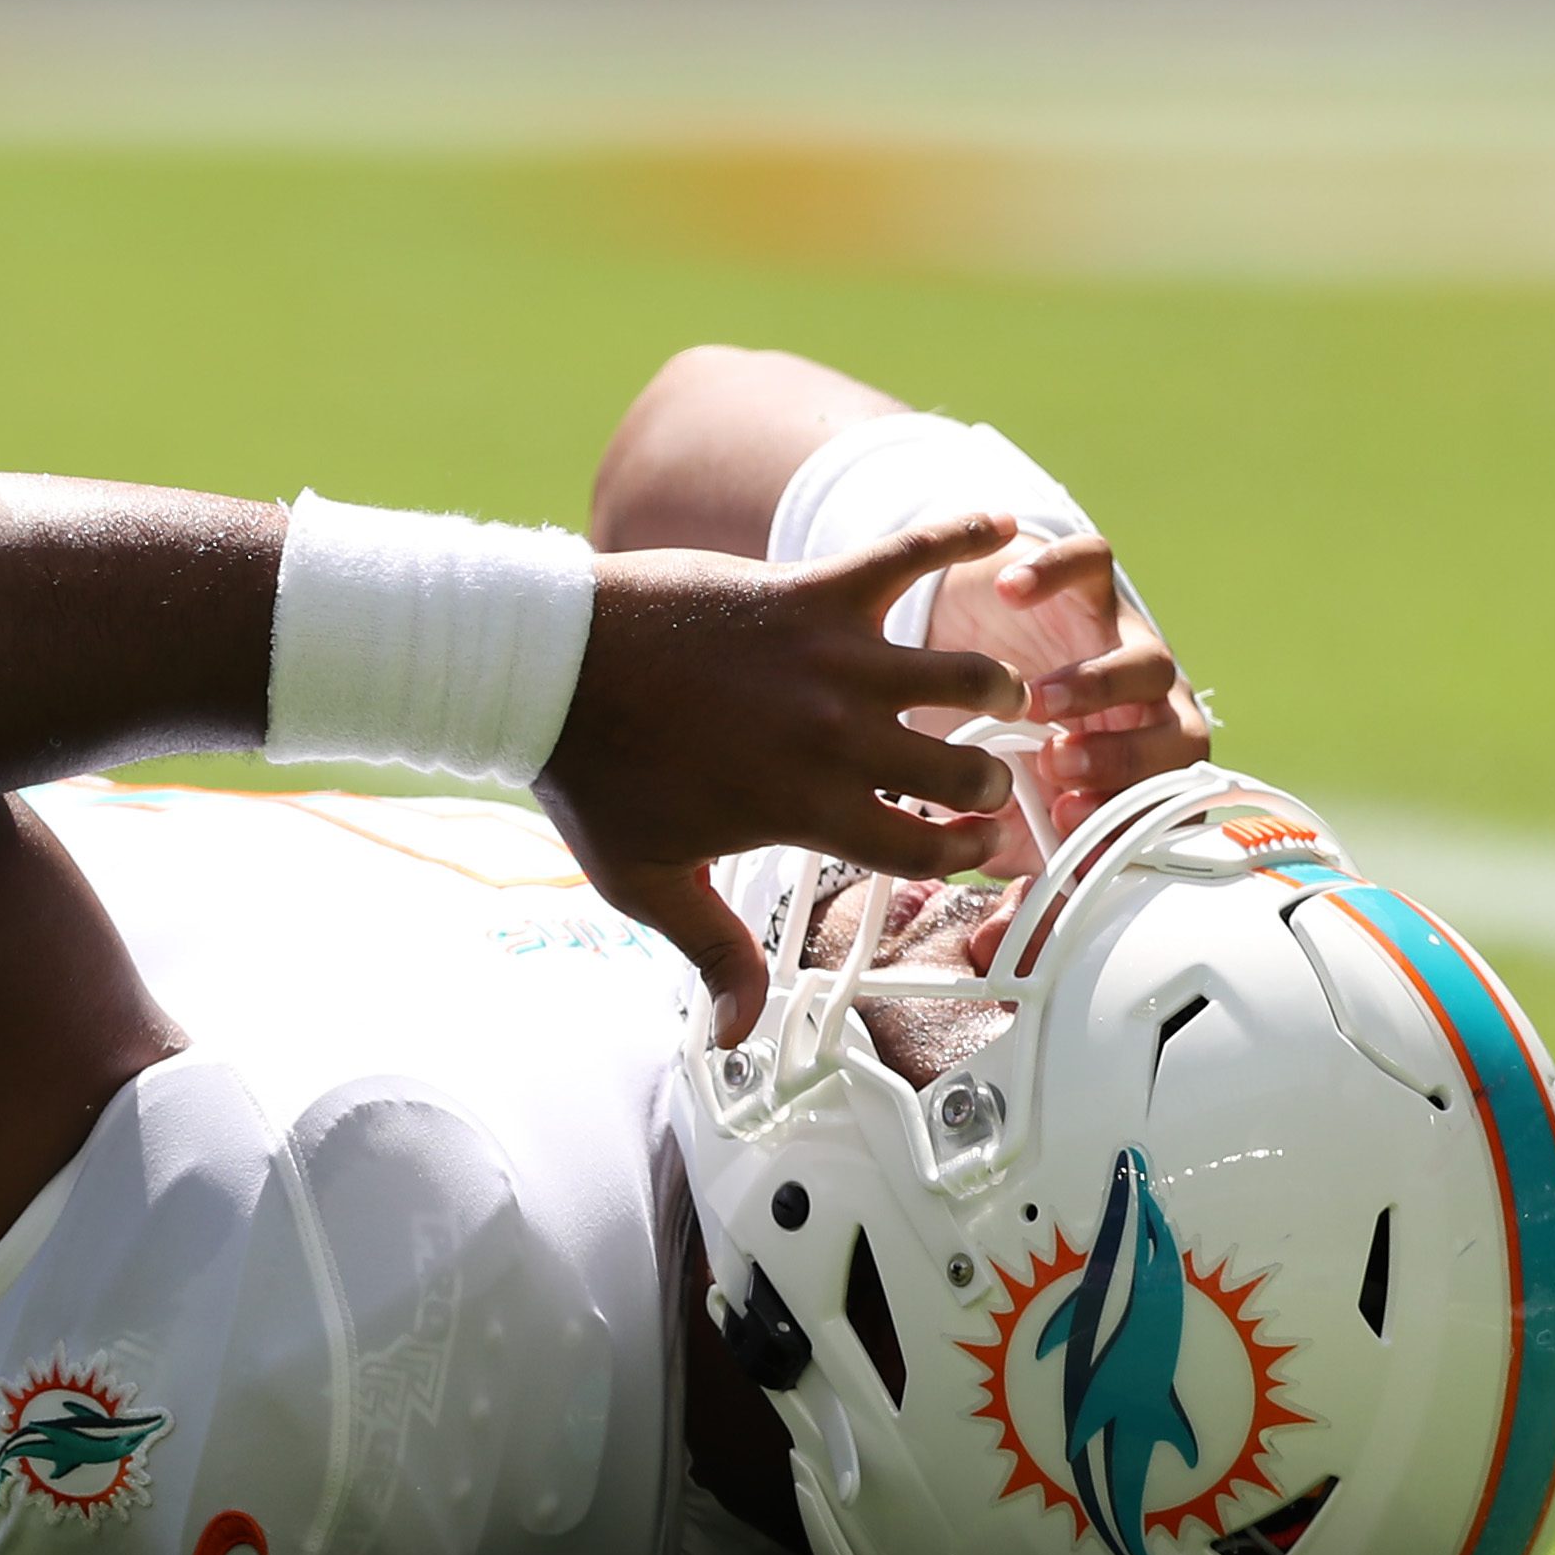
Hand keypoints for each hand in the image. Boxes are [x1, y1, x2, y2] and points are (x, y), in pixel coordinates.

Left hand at [536, 513, 1026, 1041]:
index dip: (966, 854)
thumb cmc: (593, 772)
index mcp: (806, 809)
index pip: (925, 849)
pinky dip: (963, 533)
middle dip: (989, 781)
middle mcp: (837, 738)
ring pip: (965, 673)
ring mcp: (833, 659)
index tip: (980, 847)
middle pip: (965, 769)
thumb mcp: (646, 881)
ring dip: (994, 684)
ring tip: (998, 689)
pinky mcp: (814, 590)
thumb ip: (710, 951)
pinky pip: (910, 552)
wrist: (551, 664)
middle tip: (984, 776)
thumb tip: (738, 1033)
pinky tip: (1002, 521)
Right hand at [925, 531, 1208, 866]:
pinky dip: (1056, 572)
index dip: (1123, 818)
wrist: (975, 638)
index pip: (1162, 804)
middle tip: (1056, 766)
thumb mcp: (1004, 804)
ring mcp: (1123, 642)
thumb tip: (999, 939)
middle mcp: (1147, 710)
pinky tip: (1011, 593)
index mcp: (1137, 770)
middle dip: (1123, 759)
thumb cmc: (999, 740)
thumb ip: (1012, 861)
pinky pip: (1093, 565)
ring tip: (1031, 702)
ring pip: (1150, 664)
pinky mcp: (1087, 583)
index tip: (1061, 821)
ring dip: (1097, 688)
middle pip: (1181, 736)